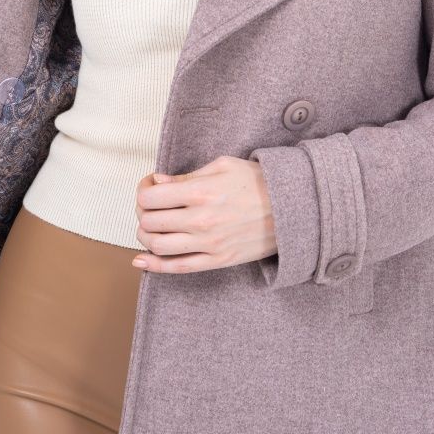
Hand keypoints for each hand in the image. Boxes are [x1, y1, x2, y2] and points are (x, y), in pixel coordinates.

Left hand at [132, 155, 276, 272]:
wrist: (291, 208)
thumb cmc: (257, 181)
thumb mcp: (222, 166)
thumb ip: (186, 176)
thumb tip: (157, 182)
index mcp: (201, 192)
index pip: (150, 197)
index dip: (143, 191)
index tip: (149, 187)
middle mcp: (201, 220)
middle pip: (149, 222)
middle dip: (143, 213)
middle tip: (150, 206)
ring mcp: (209, 244)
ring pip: (157, 246)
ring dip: (146, 237)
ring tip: (152, 228)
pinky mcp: (217, 261)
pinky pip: (177, 267)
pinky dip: (154, 266)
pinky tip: (142, 261)